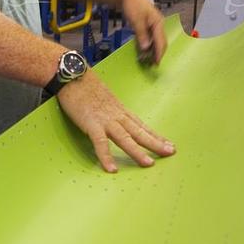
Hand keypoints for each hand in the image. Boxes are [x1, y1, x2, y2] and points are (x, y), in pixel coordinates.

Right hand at [57, 70, 174, 172]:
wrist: (73, 75)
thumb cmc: (85, 86)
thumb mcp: (105, 99)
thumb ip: (112, 110)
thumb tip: (116, 120)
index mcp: (120, 110)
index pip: (142, 125)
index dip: (156, 136)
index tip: (169, 144)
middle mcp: (117, 116)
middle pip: (139, 132)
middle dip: (155, 143)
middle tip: (170, 153)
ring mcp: (105, 120)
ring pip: (125, 138)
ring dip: (137, 151)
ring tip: (149, 164)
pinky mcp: (91, 123)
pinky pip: (100, 143)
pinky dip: (106, 156)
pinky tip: (112, 169)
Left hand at [122, 0, 166, 64]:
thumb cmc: (133, 4)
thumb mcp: (136, 21)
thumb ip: (142, 35)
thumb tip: (145, 48)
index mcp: (158, 23)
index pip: (161, 42)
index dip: (159, 53)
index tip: (156, 63)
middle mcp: (158, 24)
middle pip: (160, 42)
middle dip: (157, 53)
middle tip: (153, 64)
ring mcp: (153, 25)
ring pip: (155, 40)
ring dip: (152, 50)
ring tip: (148, 60)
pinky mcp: (147, 25)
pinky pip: (149, 37)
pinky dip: (147, 45)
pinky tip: (143, 50)